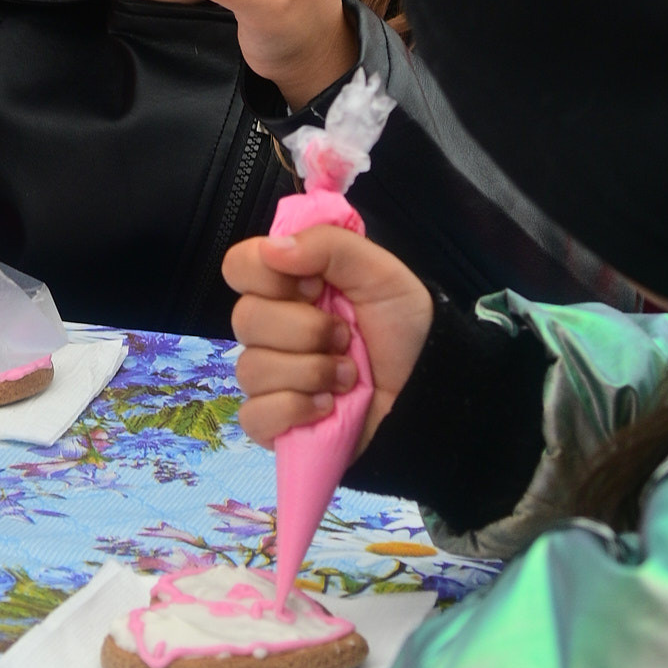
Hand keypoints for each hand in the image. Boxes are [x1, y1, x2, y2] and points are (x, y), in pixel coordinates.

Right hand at [224, 224, 432, 452]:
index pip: (240, 266)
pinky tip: (327, 406)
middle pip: (245, 319)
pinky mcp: (273, 422)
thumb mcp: (380, 273)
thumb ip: (329, 245)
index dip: (270, 277)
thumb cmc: (404, 328)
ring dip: (311, 372)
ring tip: (348, 377)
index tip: (315, 288)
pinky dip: (295, 409)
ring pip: (251, 369)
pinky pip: (254, 415)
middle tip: (345, 338)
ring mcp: (269, 378)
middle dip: (306, 331)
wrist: (427, 391)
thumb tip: (269, 248)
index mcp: (289, 286)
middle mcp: (272, 328)